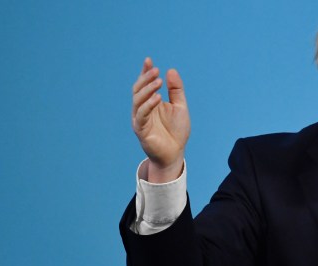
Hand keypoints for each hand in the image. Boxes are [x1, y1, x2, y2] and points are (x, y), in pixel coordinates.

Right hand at [131, 57, 189, 181]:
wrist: (175, 153)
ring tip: (158, 82)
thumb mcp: (180, 106)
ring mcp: (140, 119)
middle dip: (145, 78)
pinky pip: (142, 114)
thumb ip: (176, 90)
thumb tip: (171, 70)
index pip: (145, 84)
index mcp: (150, 102)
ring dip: (147, 89)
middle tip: (156, 71)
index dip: (145, 72)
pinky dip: (148, 105)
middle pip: (138, 89)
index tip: (148, 60)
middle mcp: (143, 109)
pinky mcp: (141, 130)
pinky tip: (157, 98)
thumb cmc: (176, 131)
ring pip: (138, 100)